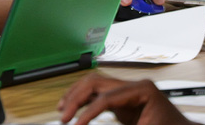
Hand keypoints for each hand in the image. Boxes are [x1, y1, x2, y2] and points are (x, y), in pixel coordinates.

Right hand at [57, 74, 192, 124]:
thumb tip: (86, 123)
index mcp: (142, 89)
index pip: (105, 97)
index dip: (87, 112)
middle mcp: (134, 85)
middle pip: (96, 83)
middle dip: (76, 98)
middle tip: (63, 115)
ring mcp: (128, 91)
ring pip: (94, 86)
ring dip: (77, 96)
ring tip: (63, 109)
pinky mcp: (124, 101)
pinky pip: (99, 96)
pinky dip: (85, 102)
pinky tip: (74, 109)